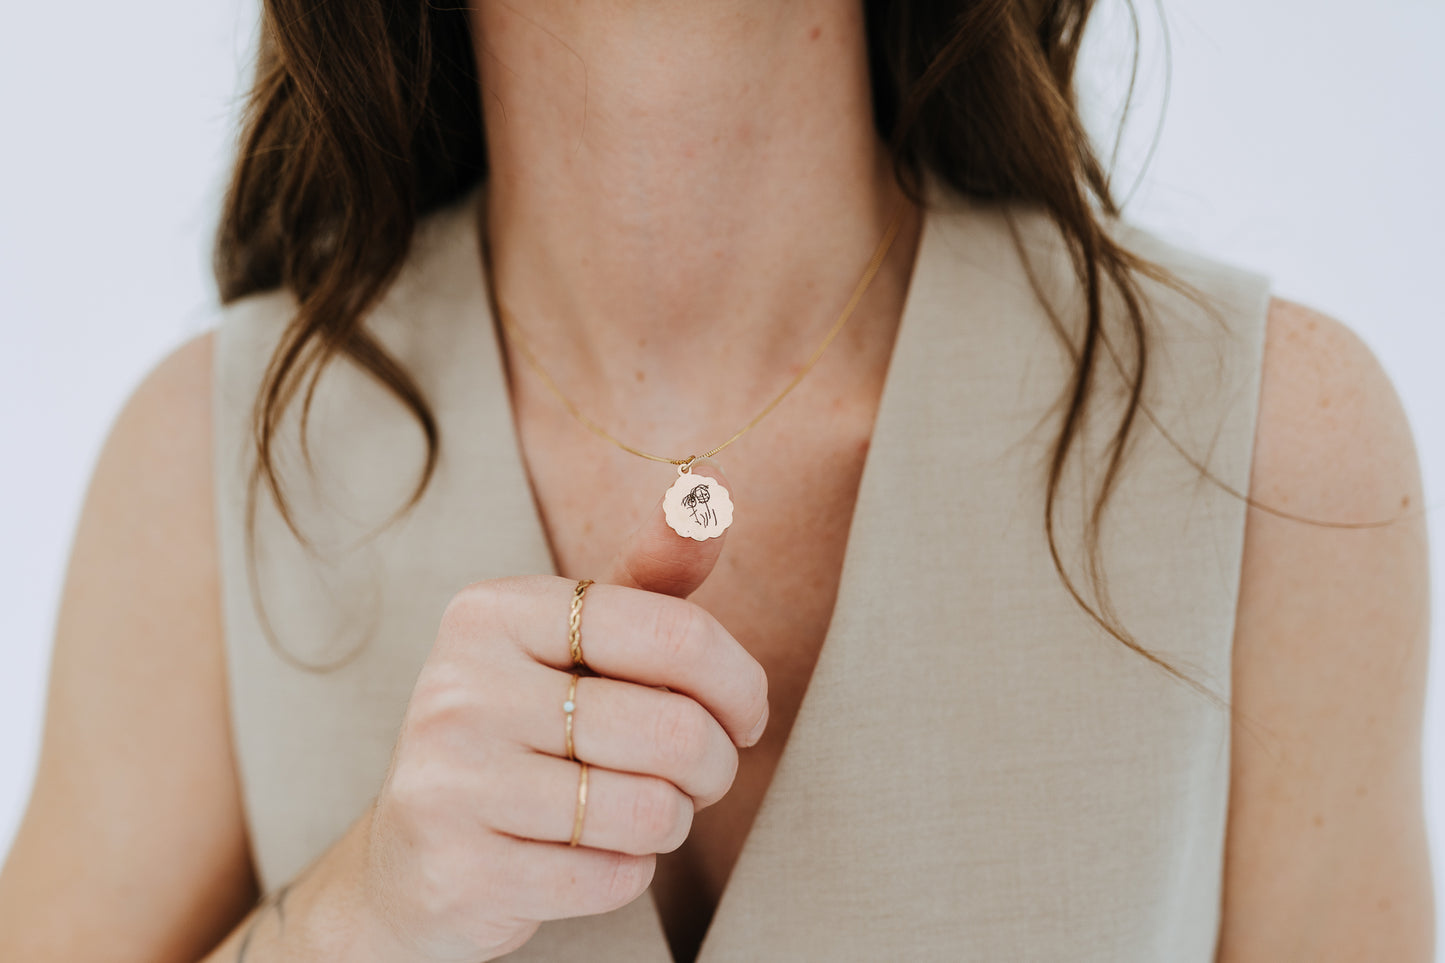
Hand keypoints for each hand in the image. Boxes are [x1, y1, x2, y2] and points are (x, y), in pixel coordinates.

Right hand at [355, 463, 768, 960]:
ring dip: (671, 823)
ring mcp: (450, 779)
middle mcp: (459, 684)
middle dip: (713, 767)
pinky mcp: (458, 870)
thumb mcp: (577, 645)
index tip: (746, 715)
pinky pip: (614, 878)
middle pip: (674, 730)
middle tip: (697, 777)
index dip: (738, 682)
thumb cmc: (523, 733)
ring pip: (649, 810)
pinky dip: (629, 874)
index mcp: (494, 610)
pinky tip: (591, 856)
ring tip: (639, 813)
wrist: (410, 860)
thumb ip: (650, 575)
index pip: (674, 631)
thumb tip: (712, 486)